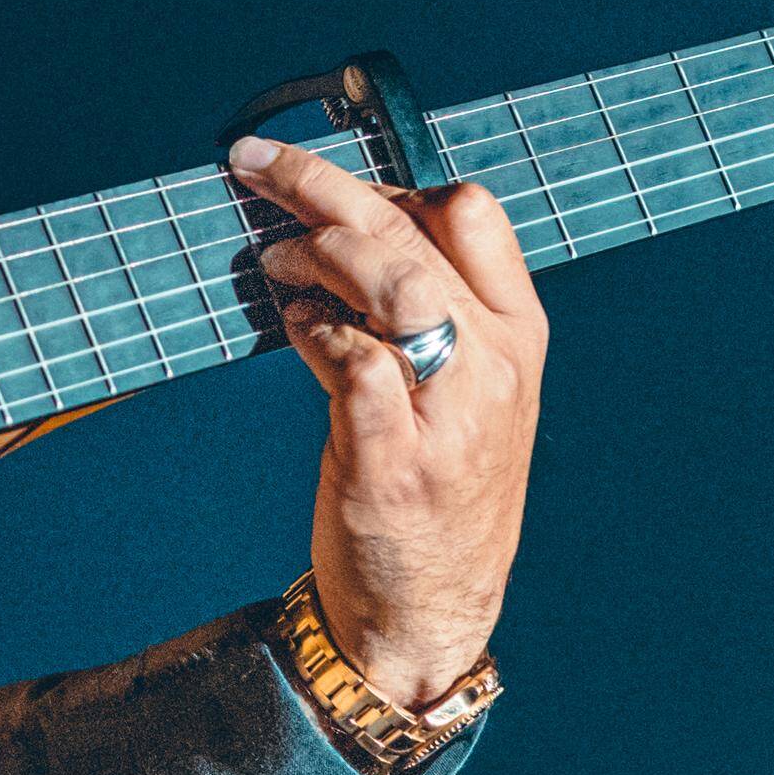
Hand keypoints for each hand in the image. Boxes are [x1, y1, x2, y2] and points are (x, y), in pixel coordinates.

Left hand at [231, 135, 543, 710]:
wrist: (429, 610)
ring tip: (272, 260)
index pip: (472, 215)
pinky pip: (352, 363)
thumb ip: (434, 310)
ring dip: (317, 254)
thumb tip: (350, 222)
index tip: (330, 176)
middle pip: (411, 236)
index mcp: (517, 337)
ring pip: (391, 284)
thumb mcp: (468, 391)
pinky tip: (289, 326)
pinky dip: (311, 330)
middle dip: (322, 184)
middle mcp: (492, 369)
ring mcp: (447, 418)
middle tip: (256, 164)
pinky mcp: (392, 464)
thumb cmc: (439, 487)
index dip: (391, 178)